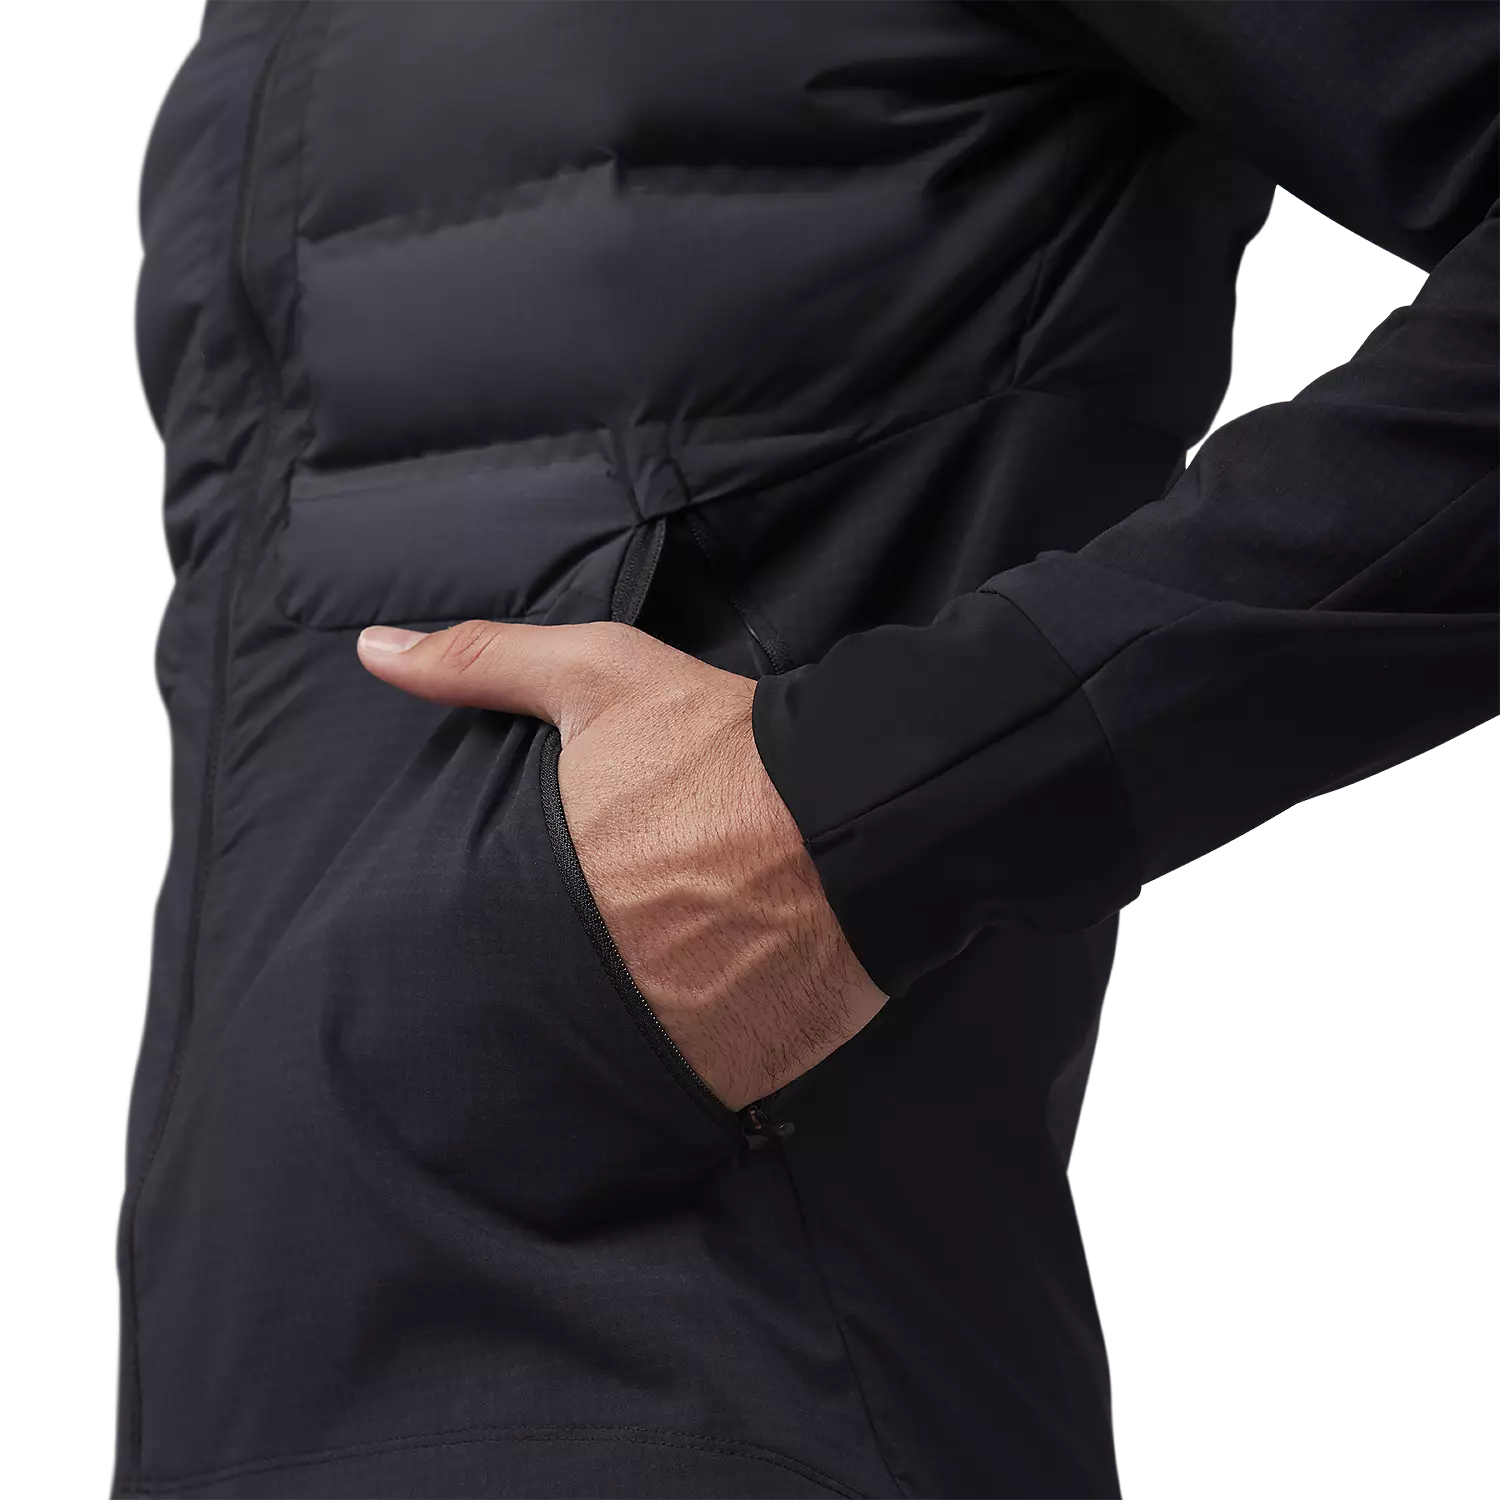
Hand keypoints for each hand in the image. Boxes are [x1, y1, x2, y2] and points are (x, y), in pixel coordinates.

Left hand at [357, 619, 886, 1110]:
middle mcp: (592, 975)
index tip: (507, 920)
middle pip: (533, 1005)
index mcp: (546, 890)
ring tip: (643, 995)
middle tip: (587, 956)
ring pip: (604, 1056)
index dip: (483, 935)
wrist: (862, 813)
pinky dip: (682, 1062)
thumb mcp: (601, 678)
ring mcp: (660, 1035)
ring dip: (613, 1031)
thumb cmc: (725, 746)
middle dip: (545, 985)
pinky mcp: (731, 1076)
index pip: (475, 944)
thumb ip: (485, 663)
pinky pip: (683, 1088)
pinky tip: (698, 1026)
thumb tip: (374, 651)